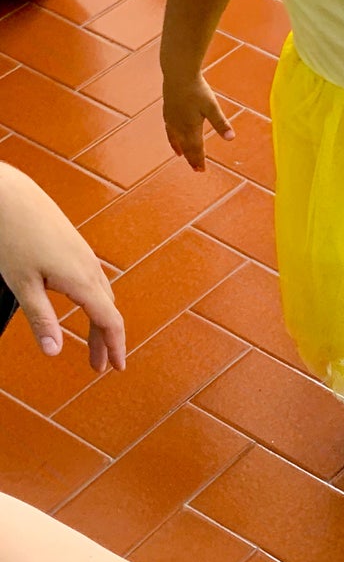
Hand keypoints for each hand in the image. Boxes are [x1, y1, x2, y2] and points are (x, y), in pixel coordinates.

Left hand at [0, 162, 124, 370]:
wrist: (10, 193)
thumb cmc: (12, 235)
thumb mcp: (22, 284)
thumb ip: (41, 319)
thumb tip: (54, 352)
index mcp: (81, 281)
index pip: (109, 322)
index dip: (114, 347)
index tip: (116, 368)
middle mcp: (90, 268)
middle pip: (108, 311)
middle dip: (106, 340)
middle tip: (97, 364)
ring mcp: (84, 255)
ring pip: (103, 295)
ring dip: (100, 321)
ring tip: (91, 339)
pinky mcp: (76, 246)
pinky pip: (95, 280)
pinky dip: (95, 302)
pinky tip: (83, 304)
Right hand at [163, 75, 232, 171]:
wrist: (178, 73)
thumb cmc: (197, 89)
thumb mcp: (212, 107)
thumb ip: (221, 123)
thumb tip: (231, 138)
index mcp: (191, 127)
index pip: (196, 149)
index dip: (199, 160)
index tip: (201, 170)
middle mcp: (179, 126)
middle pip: (186, 146)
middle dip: (191, 158)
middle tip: (196, 169)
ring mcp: (172, 118)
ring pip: (176, 139)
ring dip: (180, 148)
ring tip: (181, 156)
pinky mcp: (167, 110)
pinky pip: (169, 129)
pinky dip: (172, 136)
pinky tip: (173, 136)